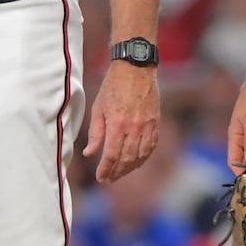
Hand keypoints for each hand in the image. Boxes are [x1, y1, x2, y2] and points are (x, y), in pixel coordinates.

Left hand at [82, 61, 159, 182]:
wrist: (135, 67)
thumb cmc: (113, 85)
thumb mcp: (98, 107)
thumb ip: (95, 133)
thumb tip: (89, 153)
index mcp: (117, 123)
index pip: (112, 155)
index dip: (106, 169)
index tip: (101, 177)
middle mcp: (134, 127)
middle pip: (127, 159)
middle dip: (117, 172)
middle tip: (109, 179)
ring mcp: (147, 125)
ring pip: (141, 155)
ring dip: (131, 168)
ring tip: (121, 173)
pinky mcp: (155, 122)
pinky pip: (152, 146)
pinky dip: (144, 157)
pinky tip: (136, 161)